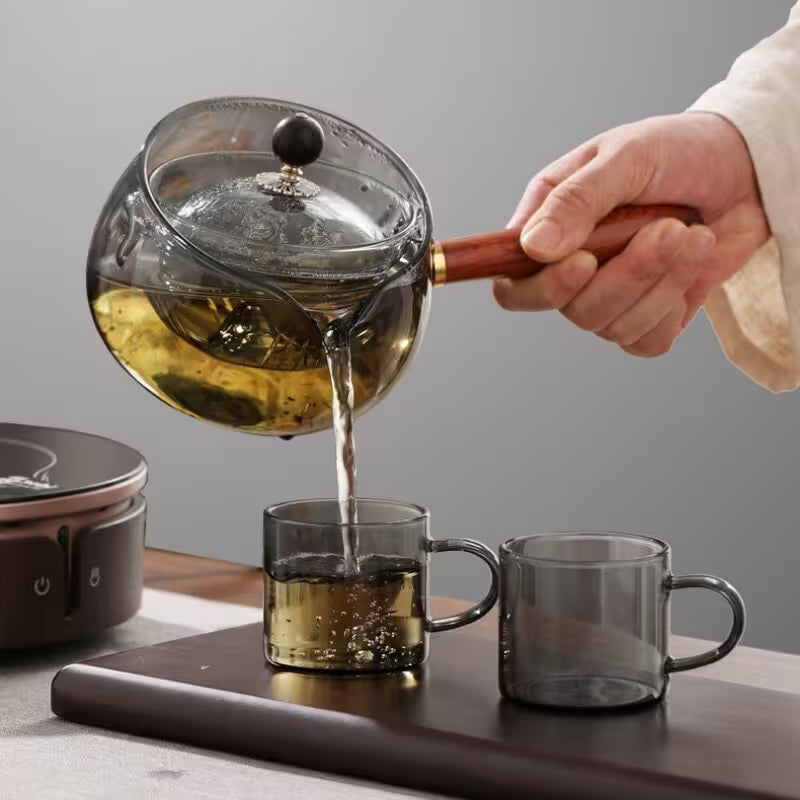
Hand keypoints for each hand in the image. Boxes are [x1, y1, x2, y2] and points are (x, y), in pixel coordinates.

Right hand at [494, 112, 770, 355]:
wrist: (747, 166)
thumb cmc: (678, 150)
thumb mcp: (626, 156)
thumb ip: (577, 200)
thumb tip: (534, 247)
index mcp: (548, 229)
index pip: (514, 287)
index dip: (541, 288)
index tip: (585, 261)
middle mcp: (571, 271)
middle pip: (571, 311)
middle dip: (626, 276)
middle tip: (667, 228)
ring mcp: (609, 298)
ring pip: (613, 326)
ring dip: (662, 280)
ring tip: (689, 232)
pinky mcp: (649, 318)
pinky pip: (647, 339)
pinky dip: (677, 301)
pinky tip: (693, 259)